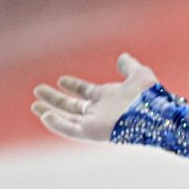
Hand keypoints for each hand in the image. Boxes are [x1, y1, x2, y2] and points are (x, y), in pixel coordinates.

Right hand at [31, 53, 157, 141]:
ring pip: (67, 118)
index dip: (73, 86)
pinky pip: (70, 129)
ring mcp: (95, 122)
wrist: (153, 113)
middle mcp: (100, 110)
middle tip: (38, 91)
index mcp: (109, 97)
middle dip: (55, 99)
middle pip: (73, 105)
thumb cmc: (148, 95)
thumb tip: (123, 56)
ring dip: (50, 111)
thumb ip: (128, 66)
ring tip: (35, 105)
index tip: (61, 80)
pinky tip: (45, 115)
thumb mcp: (138, 75)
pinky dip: (57, 124)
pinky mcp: (91, 132)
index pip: (86, 92)